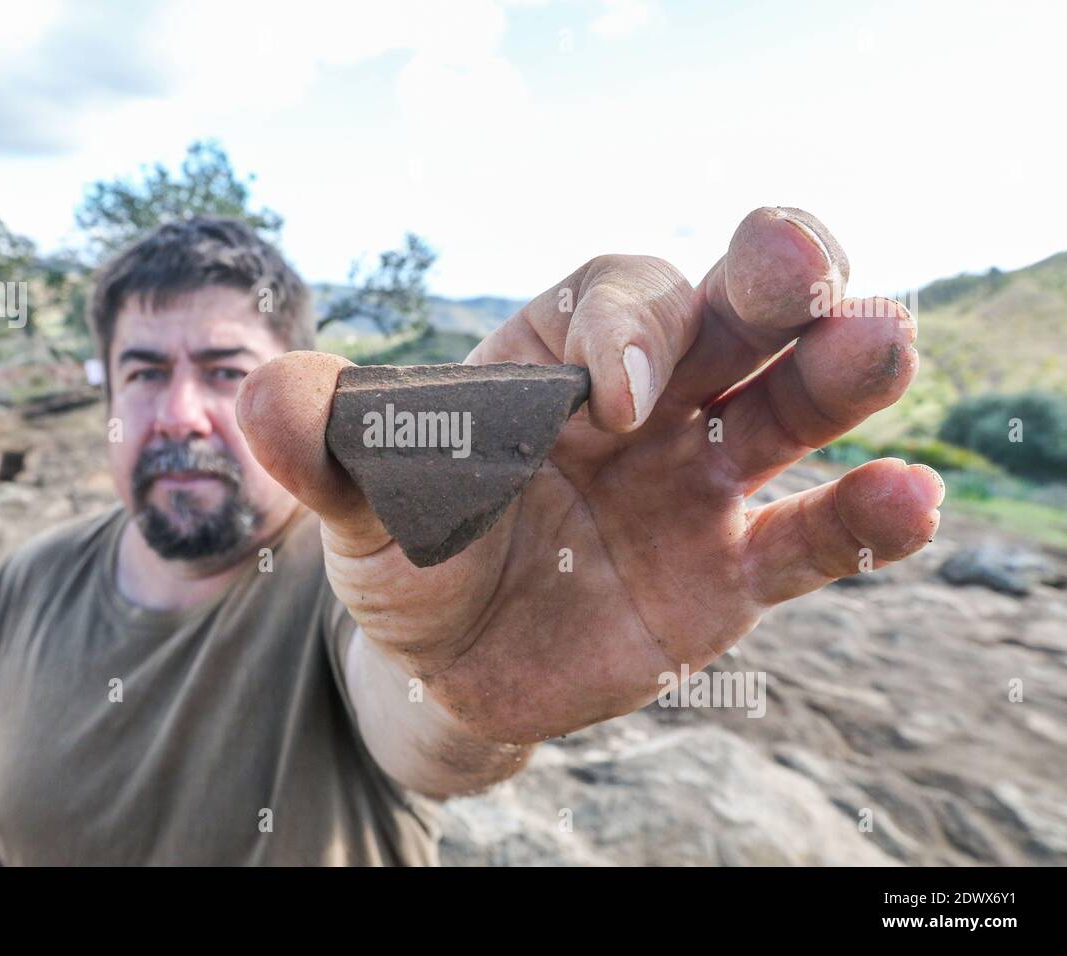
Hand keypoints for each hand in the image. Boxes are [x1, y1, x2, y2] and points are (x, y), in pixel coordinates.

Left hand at [237, 207, 943, 744]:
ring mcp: (699, 484)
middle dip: (769, 280)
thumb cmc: (410, 555)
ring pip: (791, 406)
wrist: (446, 665)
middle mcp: (648, 404)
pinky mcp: (732, 572)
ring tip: (881, 343)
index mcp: (558, 359)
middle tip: (799, 268)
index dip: (630, 329)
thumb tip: (257, 397)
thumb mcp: (360, 503)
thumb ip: (327, 450)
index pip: (616, 298)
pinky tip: (906, 499)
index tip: (615, 403)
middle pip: (730, 314)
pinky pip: (811, 536)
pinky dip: (864, 518)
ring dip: (842, 371)